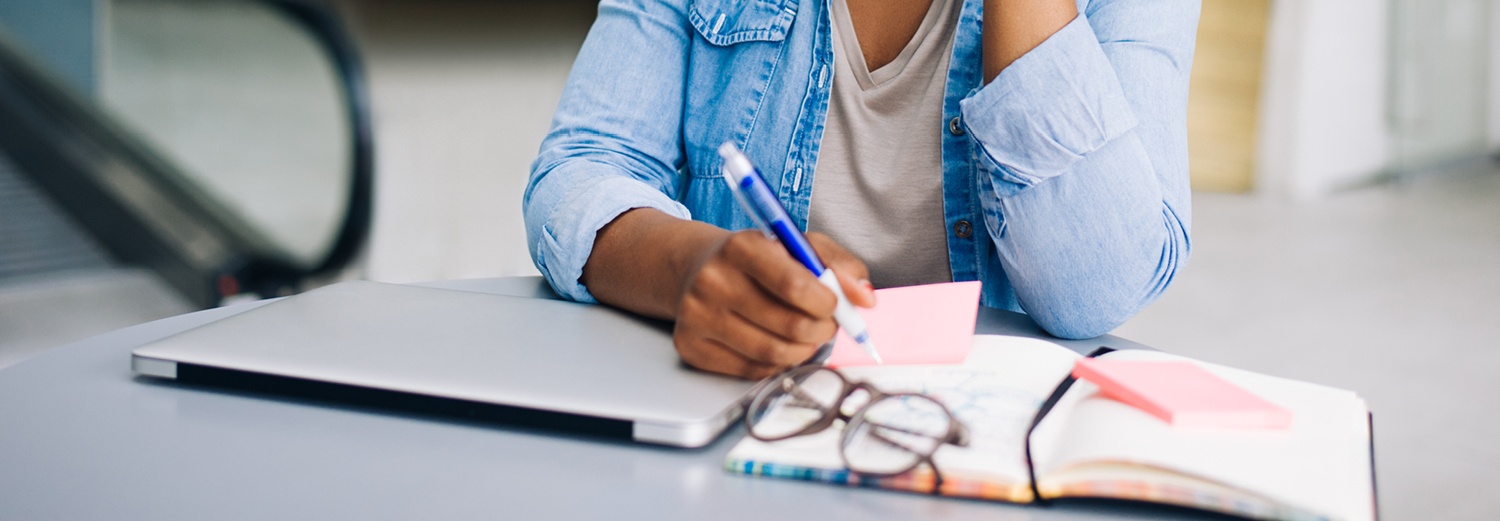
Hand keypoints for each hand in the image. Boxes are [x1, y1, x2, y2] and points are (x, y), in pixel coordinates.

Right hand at [673, 231, 875, 378]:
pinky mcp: (691, 346)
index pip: (796, 286)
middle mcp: (713, 280)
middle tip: (826, 324)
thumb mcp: (796, 244)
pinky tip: (776, 343)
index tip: (834, 304)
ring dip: (804, 350)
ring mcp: (697, 316)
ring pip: (774, 354)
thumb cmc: (755, 259)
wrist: (696, 269)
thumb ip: (837, 264)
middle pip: (790, 326)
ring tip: (805, 335)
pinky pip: (752, 371)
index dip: (828, 303)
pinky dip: (776, 363)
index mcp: (740, 246)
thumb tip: (864, 298)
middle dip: (823, 330)